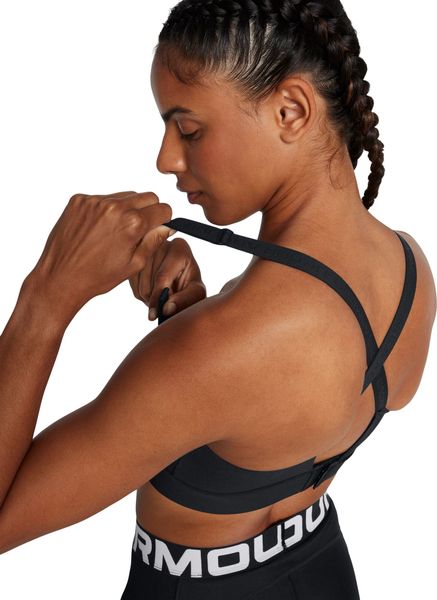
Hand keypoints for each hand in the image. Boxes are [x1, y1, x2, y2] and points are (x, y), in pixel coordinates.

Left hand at [26, 191, 174, 319]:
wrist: (61, 277)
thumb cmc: (98, 276)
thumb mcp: (134, 264)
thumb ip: (154, 241)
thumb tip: (167, 226)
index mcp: (133, 223)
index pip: (163, 208)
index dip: (164, 219)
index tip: (157, 227)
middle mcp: (115, 207)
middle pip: (147, 197)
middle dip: (148, 211)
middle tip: (138, 229)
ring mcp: (95, 201)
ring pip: (125, 196)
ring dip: (126, 209)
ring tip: (114, 232)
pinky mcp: (79, 200)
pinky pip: (103, 198)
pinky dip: (105, 210)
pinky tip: (98, 229)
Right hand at [128, 236, 206, 320]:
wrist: (183, 281)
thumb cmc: (192, 286)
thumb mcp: (196, 293)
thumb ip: (184, 300)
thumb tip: (166, 308)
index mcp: (179, 247)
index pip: (162, 276)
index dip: (158, 298)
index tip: (154, 315)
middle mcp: (160, 242)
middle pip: (148, 280)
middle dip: (154, 298)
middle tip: (162, 306)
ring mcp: (144, 248)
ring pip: (138, 283)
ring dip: (147, 297)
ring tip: (161, 297)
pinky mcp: (134, 258)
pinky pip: (132, 283)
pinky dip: (140, 293)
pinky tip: (153, 291)